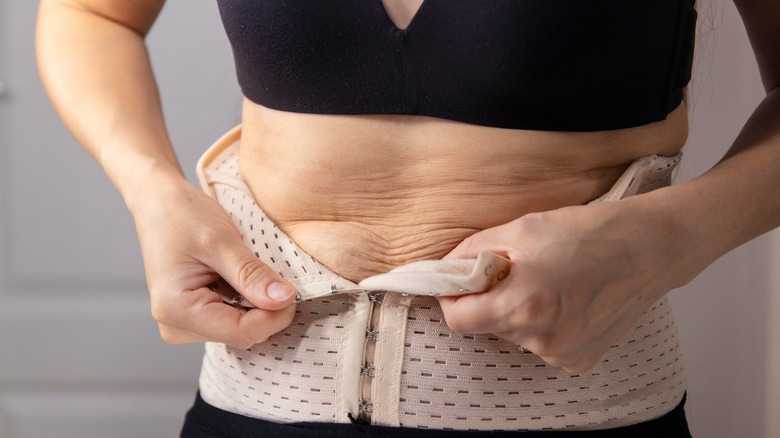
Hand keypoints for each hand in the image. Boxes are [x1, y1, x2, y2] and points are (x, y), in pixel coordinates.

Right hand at [131, 180, 296, 348]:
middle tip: (273, 274)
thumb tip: (284, 300)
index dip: (275, 315)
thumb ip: (253, 274)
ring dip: (257, 305)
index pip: (242, 332)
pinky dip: (247, 302)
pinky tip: (241, 279)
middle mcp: (176, 326)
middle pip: (243, 334)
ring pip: (242, 330)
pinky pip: (234, 320)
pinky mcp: (195, 319)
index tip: (292, 290)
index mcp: (176, 310)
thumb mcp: (222, 241)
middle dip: (267, 309)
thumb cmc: (182, 216)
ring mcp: (184, 325)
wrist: (160, 205)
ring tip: (249, 272)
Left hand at [437, 198, 686, 372]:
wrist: (650, 248)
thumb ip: (475, 251)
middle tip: (516, 272)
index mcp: (521, 305)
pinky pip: (542, 345)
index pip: (458, 319)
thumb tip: (446, 268)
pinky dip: (545, 325)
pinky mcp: (580, 360)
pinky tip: (569, 300)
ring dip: (519, 313)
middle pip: (487, 327)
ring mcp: (562, 353)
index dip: (453, 298)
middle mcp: (540, 338)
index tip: (461, 282)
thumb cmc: (589, 232)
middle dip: (491, 300)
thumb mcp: (522, 228)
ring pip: (515, 336)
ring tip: (550, 282)